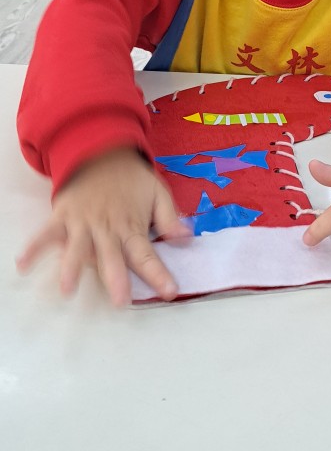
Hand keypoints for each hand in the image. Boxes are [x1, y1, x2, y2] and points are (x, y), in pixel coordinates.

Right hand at [16, 148, 190, 305]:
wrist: (101, 149)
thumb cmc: (131, 178)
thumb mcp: (157, 191)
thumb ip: (168, 217)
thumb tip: (186, 238)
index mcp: (131, 225)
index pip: (146, 253)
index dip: (158, 273)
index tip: (170, 291)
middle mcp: (107, 227)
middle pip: (112, 256)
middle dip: (115, 278)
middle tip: (119, 301)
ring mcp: (82, 222)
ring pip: (78, 247)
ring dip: (71, 267)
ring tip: (67, 288)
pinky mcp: (63, 215)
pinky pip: (46, 232)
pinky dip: (34, 247)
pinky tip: (23, 263)